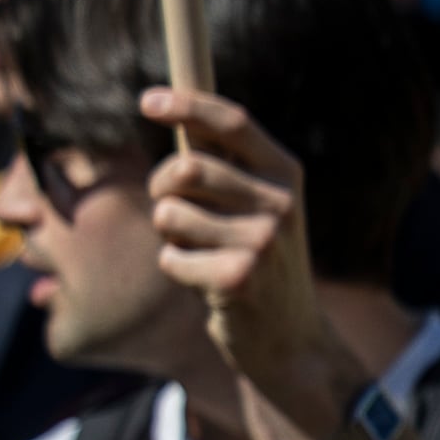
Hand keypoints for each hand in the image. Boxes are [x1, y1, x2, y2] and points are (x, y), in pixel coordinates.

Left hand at [142, 84, 341, 421]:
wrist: (292, 339)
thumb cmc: (257, 260)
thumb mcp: (258, 207)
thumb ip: (224, 165)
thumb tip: (171, 108)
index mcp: (286, 175)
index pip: (234, 123)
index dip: (188, 105)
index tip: (147, 100)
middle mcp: (281, 203)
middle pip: (186, 167)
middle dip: (161, 187)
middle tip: (173, 210)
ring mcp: (263, 241)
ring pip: (169, 214)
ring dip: (170, 235)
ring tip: (200, 253)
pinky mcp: (239, 278)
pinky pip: (170, 257)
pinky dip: (176, 270)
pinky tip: (205, 284)